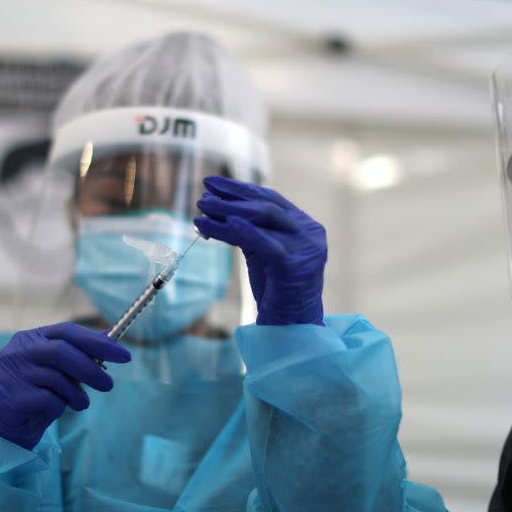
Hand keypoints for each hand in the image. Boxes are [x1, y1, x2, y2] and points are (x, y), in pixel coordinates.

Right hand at [0, 323, 130, 448]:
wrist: (9, 424)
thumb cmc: (39, 391)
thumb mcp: (61, 370)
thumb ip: (81, 353)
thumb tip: (111, 339)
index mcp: (31, 337)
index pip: (68, 331)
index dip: (98, 342)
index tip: (124, 355)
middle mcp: (18, 350)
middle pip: (62, 352)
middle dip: (91, 369)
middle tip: (109, 385)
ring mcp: (12, 372)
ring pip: (57, 378)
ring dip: (76, 394)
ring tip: (80, 403)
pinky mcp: (12, 396)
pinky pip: (48, 400)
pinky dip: (60, 407)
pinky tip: (54, 410)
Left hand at [194, 176, 326, 325]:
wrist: (293, 328)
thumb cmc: (277, 292)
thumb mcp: (263, 253)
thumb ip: (249, 231)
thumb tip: (215, 206)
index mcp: (305, 226)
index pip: (270, 199)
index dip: (240, 189)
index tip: (212, 183)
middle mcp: (309, 232)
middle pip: (266, 206)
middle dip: (231, 198)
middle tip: (202, 196)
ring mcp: (305, 247)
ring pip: (263, 219)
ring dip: (228, 212)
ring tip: (202, 209)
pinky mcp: (295, 264)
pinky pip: (264, 242)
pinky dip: (243, 231)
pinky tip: (222, 224)